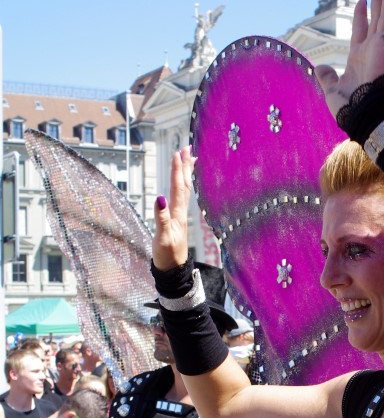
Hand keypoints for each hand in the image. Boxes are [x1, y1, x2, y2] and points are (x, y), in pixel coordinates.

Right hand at [152, 146, 194, 269]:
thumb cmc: (167, 256)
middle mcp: (181, 212)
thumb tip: (159, 198)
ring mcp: (180, 216)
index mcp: (177, 214)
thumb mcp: (162, 238)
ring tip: (189, 158)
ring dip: (185, 173)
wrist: (173, 271)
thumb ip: (161, 218)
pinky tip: (181, 184)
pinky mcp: (177, 220)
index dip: (177, 170)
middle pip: (184, 185)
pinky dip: (182, 186)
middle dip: (185, 166)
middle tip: (187, 147)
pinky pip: (181, 198)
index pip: (177, 187)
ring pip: (184, 190)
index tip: (178, 153)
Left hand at [315, 0, 383, 119]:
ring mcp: (379, 47)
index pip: (360, 30)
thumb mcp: (332, 89)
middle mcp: (370, 50)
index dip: (361, 14)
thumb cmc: (349, 108)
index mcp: (358, 58)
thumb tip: (320, 68)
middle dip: (379, 0)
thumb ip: (327, 77)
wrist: (361, 114)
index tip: (362, 1)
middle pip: (376, 18)